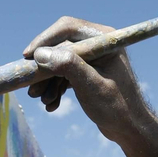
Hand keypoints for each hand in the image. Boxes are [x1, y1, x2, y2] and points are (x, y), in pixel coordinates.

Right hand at [23, 17, 157, 144]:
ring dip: (47, 80)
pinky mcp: (86, 71)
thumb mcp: (91, 86)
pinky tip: (52, 104)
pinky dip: (55, 87)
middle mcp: (97, 44)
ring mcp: (91, 58)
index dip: (45, 40)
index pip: (67, 28)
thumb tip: (40, 54)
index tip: (28, 57)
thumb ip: (68, 67)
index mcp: (104, 39)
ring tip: (43, 100)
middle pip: (60, 46)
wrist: (129, 129)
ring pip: (59, 61)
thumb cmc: (117, 107)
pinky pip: (63, 73)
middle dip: (44, 68)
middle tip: (31, 88)